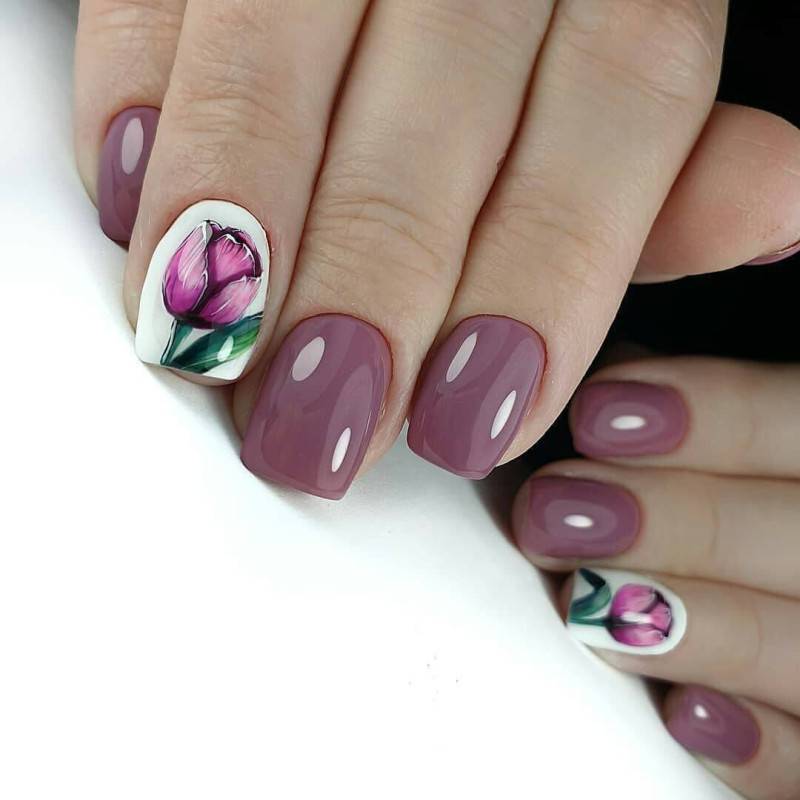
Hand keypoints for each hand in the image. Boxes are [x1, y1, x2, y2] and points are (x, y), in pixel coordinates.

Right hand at [75, 1, 799, 497]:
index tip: (475, 420)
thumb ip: (672, 160)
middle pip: (437, 102)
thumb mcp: (629, 58)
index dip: (543, 278)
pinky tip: (128, 200)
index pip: (614, 108)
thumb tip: (766, 212)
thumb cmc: (542, 7)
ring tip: (204, 341)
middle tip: (324, 418)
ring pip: (278, 41)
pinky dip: (133, 89)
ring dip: (235, 201)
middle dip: (373, 278)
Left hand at [513, 354, 799, 798]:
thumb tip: (616, 382)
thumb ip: (707, 409)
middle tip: (551, 513)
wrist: (784, 581)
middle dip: (664, 519)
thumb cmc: (767, 498)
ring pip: (797, 645)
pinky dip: (755, 743)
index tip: (598, 415)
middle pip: (792, 532)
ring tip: (585, 603)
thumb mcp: (765, 435)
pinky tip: (684, 712)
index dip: (711, 414)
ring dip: (684, 621)